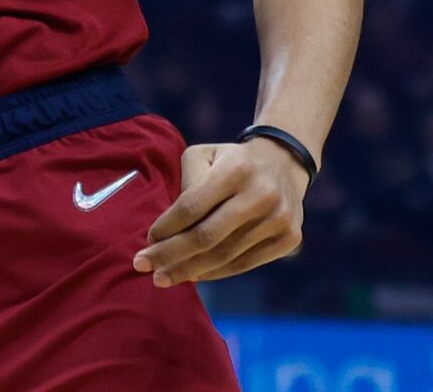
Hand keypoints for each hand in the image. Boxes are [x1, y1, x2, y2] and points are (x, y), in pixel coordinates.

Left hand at [134, 137, 308, 286]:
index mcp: (236, 169)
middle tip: (143, 266)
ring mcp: (279, 219)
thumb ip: (186, 184)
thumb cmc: (230, 162)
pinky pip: (244, 263)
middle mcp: (261, 194)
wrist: (283, 163)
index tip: (146, 240)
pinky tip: (193, 275)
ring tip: (164, 276)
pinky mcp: (289, 238)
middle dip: (170, 255)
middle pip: (206, 236)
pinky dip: (215, 272)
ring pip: (224, 255)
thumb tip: (167, 230)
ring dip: (189, 270)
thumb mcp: (204, 156)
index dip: (166, 227)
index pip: (192, 206)